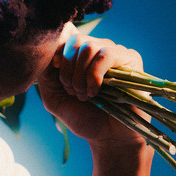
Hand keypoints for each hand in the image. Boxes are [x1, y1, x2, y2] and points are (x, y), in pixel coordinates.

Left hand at [37, 27, 145, 147]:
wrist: (108, 137)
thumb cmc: (83, 117)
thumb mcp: (54, 97)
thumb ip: (46, 75)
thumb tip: (44, 52)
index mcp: (80, 55)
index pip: (65, 38)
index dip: (56, 53)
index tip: (55, 71)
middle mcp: (98, 49)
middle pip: (75, 41)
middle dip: (68, 70)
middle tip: (72, 92)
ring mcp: (115, 52)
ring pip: (89, 47)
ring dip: (80, 75)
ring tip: (84, 95)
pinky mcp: (131, 60)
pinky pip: (106, 54)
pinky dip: (94, 75)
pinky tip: (95, 92)